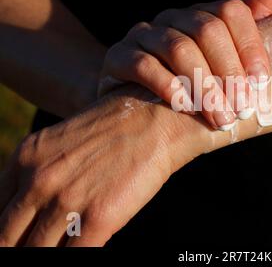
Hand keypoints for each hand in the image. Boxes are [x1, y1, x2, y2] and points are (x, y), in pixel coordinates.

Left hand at [0, 85, 204, 245]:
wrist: (158, 119)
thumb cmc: (118, 129)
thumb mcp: (63, 143)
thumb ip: (41, 173)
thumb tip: (35, 209)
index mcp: (24, 158)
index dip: (7, 233)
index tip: (20, 238)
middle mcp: (38, 181)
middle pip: (7, 238)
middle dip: (19, 246)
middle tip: (34, 246)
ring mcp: (66, 201)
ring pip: (35, 252)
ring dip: (45, 253)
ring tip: (60, 249)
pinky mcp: (98, 218)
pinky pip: (73, 257)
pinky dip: (75, 258)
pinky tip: (84, 248)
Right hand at [98, 0, 271, 130]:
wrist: (140, 104)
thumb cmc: (192, 84)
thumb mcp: (223, 60)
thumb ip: (247, 29)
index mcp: (201, 15)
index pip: (231, 12)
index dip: (250, 46)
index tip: (262, 82)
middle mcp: (172, 18)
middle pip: (207, 30)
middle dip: (229, 73)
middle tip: (242, 109)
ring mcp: (144, 35)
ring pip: (179, 49)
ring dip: (205, 88)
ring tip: (221, 118)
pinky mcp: (118, 56)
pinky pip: (144, 66)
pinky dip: (170, 88)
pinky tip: (187, 109)